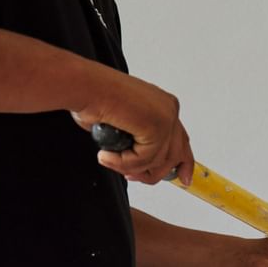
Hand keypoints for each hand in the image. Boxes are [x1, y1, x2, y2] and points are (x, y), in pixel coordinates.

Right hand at [74, 70, 193, 186]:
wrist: (85, 86)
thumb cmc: (95, 98)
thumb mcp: (124, 124)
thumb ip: (139, 141)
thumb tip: (141, 165)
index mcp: (164, 105)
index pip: (182, 140)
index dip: (182, 163)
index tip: (183, 179)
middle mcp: (168, 109)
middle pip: (175, 155)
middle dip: (153, 173)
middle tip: (132, 176)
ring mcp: (165, 117)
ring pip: (157, 161)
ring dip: (129, 166)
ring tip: (109, 159)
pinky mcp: (156, 126)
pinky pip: (144, 159)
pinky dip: (122, 162)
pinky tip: (107, 155)